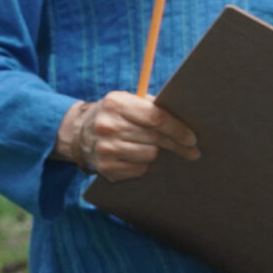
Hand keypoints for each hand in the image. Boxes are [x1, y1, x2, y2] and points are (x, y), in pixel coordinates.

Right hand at [61, 92, 199, 181]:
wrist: (80, 134)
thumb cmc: (116, 116)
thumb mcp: (128, 102)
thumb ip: (152, 106)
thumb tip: (185, 118)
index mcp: (116, 103)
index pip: (155, 118)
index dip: (177, 129)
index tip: (192, 138)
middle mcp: (108, 126)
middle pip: (155, 139)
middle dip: (177, 145)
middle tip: (192, 151)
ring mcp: (105, 148)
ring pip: (149, 155)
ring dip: (158, 154)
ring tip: (158, 150)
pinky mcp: (105, 167)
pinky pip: (139, 170)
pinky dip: (145, 164)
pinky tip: (141, 158)